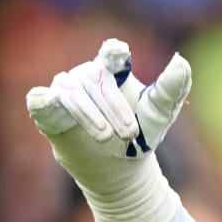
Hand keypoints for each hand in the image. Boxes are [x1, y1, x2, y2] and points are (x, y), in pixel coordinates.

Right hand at [27, 39, 190, 183]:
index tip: (118, 51)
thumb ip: (172, 88)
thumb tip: (181, 60)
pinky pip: (39, 103)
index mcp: (113, 71)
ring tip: (107, 136)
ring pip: (71, 93)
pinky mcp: (48, 114)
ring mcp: (64, 93)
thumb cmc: (141, 135)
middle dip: (114, 107)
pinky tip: (45, 100)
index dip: (113, 51)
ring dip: (89, 114)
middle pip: (96, 80)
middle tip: (130, 134)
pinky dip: (42, 101)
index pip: (110, 54)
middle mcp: (86, 76)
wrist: (121, 170)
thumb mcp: (160, 114)